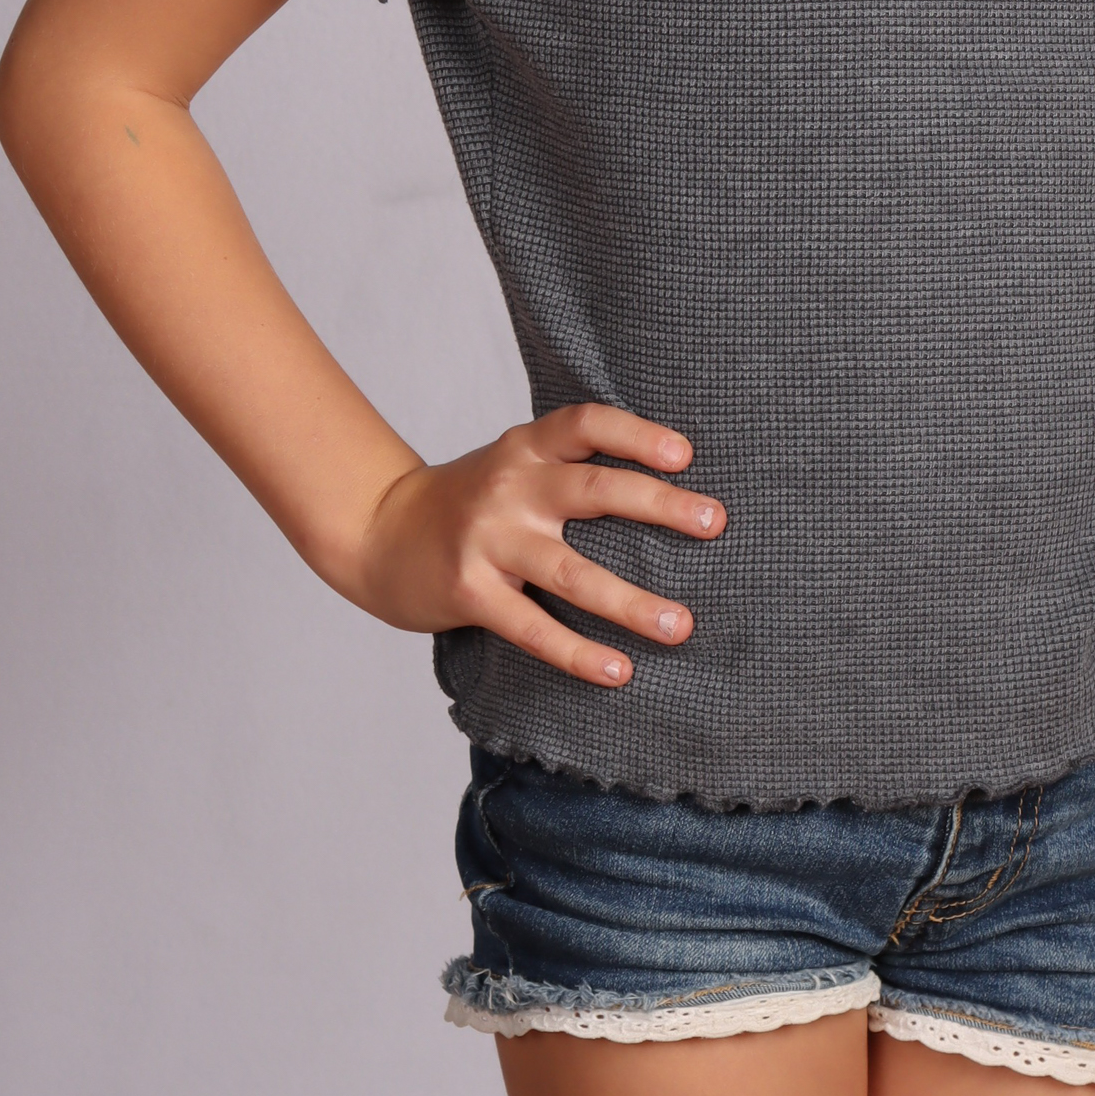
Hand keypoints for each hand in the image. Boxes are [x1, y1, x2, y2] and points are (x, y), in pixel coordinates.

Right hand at [348, 404, 725, 686]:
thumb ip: (569, 466)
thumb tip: (668, 485)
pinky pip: (533, 627)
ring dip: (632, 602)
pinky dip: (578, 652)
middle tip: (716, 522)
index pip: (587, 424)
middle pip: (596, 489)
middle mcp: (511, 485)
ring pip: (574, 572)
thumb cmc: (470, 501)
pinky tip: (618, 671)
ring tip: (681, 625)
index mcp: (526, 446)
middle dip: (661, 506)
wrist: (379, 532)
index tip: (686, 455)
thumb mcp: (513, 464)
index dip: (637, 435)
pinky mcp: (470, 591)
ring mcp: (489, 539)